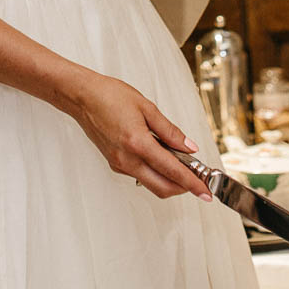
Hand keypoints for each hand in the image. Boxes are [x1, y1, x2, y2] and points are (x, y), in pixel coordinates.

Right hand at [64, 73, 210, 199]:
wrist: (83, 98)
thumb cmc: (110, 96)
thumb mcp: (146, 107)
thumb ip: (170, 130)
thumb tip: (190, 147)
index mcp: (138, 143)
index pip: (172, 171)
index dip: (192, 183)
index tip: (206, 191)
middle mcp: (127, 159)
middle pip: (162, 188)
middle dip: (183, 188)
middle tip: (198, 181)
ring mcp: (119, 164)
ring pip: (151, 184)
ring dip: (170, 181)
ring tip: (183, 166)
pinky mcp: (114, 163)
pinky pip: (140, 175)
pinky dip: (155, 173)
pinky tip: (162, 159)